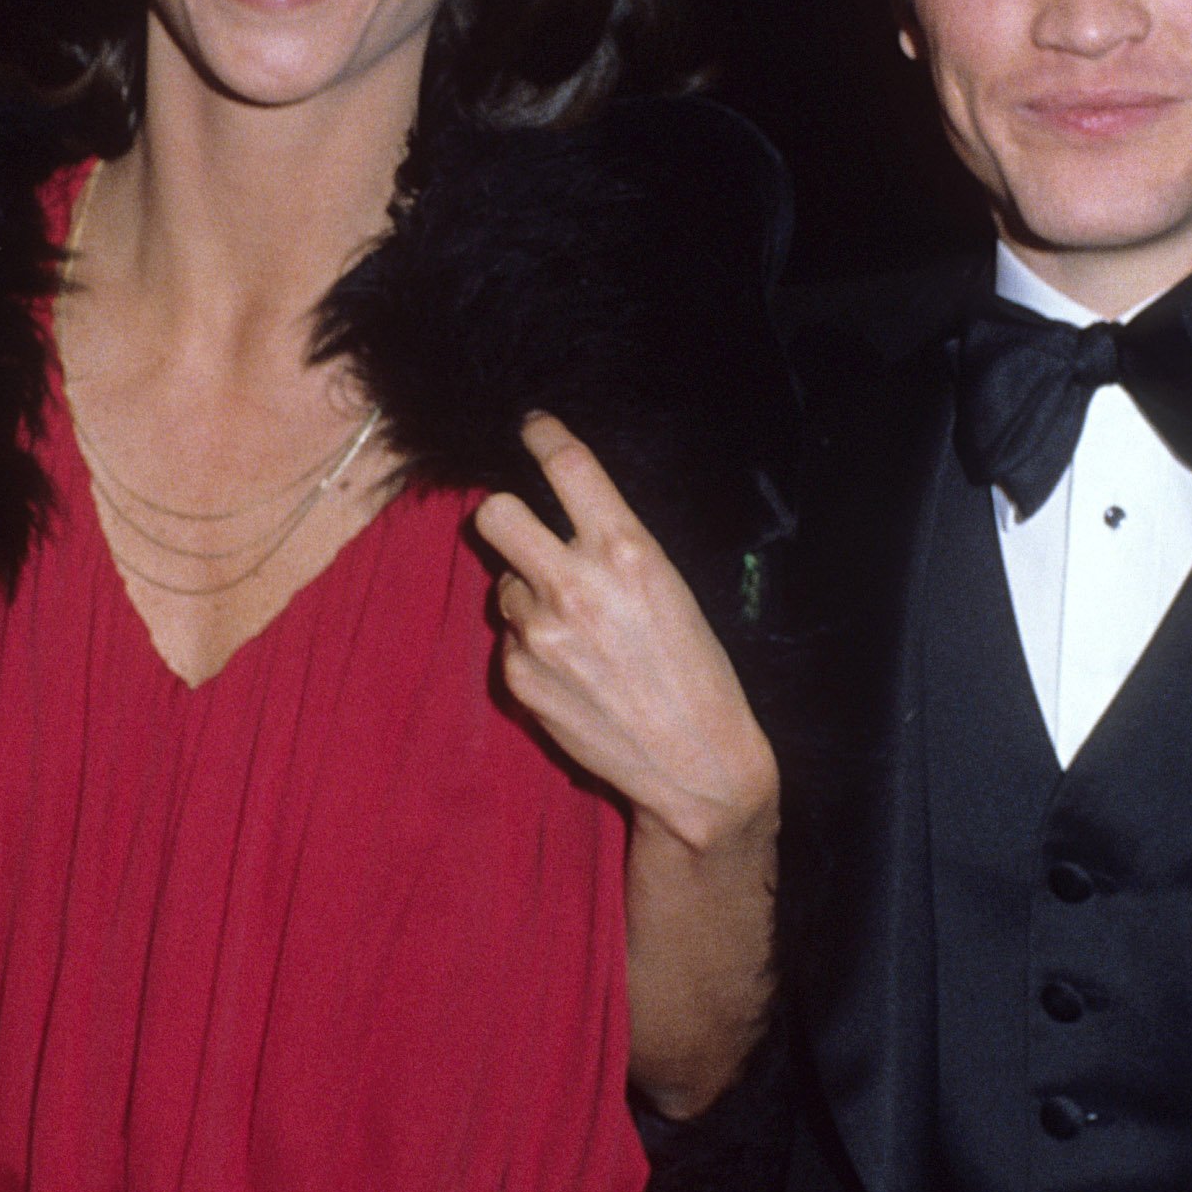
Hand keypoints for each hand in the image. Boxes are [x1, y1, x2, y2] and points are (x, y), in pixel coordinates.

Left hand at [474, 415, 777, 854]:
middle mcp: (575, 585)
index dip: (542, 435)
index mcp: (626, 551)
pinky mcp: (519, 678)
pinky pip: (511, 642)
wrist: (696, 764)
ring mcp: (540, 634)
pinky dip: (534, 650)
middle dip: (502, 514)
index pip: (566, 466)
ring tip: (577, 633)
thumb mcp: (671, 589)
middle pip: (494, 515)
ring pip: (505, 585)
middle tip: (523, 531)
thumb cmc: (697, 674)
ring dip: (529, 596)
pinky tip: (574, 675)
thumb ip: (612, 550)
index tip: (532, 427)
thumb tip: (564, 522)